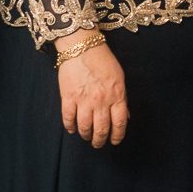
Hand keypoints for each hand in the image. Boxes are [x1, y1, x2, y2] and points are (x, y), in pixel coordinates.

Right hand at [56, 31, 128, 146]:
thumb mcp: (119, 78)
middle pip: (102, 129)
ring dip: (86, 135)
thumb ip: (121, 98)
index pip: (120, 123)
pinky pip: (68, 118)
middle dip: (100, 140)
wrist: (82, 47)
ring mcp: (84, 100)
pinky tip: (72, 129)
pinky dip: (70, 126)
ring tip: (86, 137)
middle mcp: (101, 101)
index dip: (117, 135)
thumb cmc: (103, 61)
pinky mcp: (68, 97)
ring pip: (85, 127)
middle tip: (98, 143)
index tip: (114, 141)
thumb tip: (124, 116)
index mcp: (116, 95)